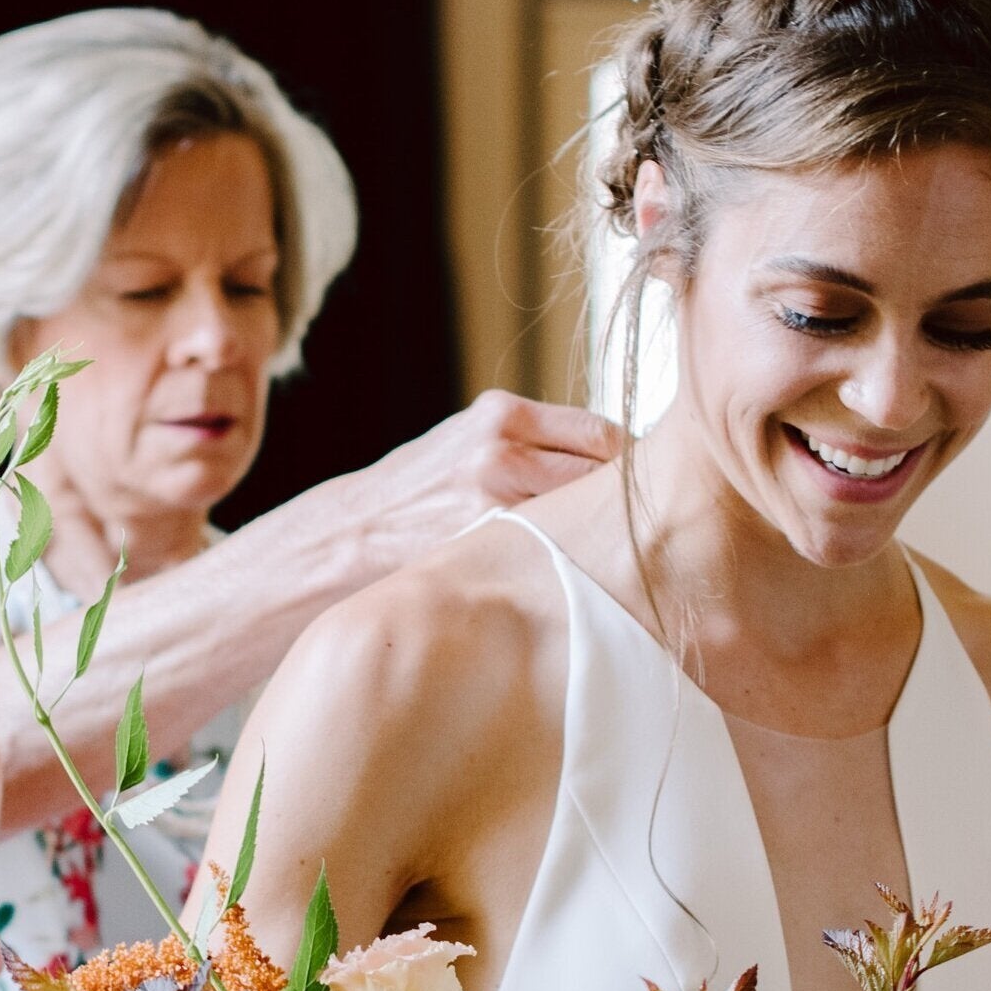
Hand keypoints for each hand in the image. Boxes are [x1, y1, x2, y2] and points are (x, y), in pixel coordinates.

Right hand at [345, 391, 618, 580]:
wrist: (349, 534)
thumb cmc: (417, 493)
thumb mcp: (468, 442)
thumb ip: (531, 444)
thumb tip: (607, 460)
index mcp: (502, 414)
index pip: (602, 432)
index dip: (629, 465)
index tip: (640, 489)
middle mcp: (501, 449)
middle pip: (604, 473)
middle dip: (624, 503)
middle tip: (635, 528)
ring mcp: (494, 500)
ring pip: (586, 518)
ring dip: (603, 538)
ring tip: (604, 557)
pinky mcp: (485, 546)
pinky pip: (554, 554)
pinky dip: (569, 565)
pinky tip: (564, 577)